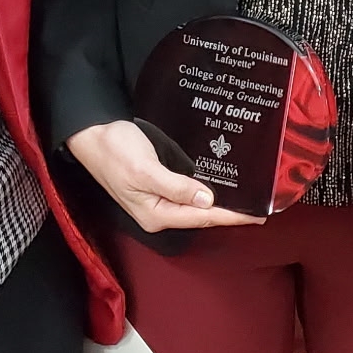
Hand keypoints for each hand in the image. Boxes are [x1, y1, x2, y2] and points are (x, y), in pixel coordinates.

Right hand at [66, 120, 263, 231]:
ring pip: (197, 206)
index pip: (202, 218)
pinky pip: (189, 193)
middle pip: (202, 216)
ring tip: (247, 199)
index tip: (257, 215)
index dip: (231, 217)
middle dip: (230, 213)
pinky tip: (222, 186)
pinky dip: (208, 192)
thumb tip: (206, 201)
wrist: (92, 134)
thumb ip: (175, 187)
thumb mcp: (145, 170)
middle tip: (261, 207)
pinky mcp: (159, 185)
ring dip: (221, 203)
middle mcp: (159, 212)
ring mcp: (158, 200)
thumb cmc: (115, 151)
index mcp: (155, 214)